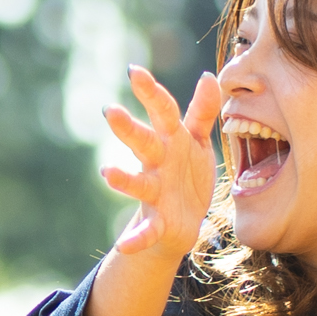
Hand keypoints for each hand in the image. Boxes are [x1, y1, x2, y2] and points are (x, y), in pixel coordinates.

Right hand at [87, 64, 225, 315]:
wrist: (184, 221)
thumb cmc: (187, 174)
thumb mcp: (198, 141)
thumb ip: (202, 111)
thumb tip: (209, 76)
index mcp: (170, 140)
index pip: (161, 111)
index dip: (149, 91)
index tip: (133, 70)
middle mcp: (157, 164)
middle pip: (143, 143)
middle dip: (128, 129)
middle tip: (110, 112)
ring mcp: (154, 192)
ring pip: (138, 184)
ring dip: (124, 180)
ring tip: (108, 174)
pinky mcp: (158, 221)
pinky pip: (145, 230)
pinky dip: (135, 239)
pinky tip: (123, 245)